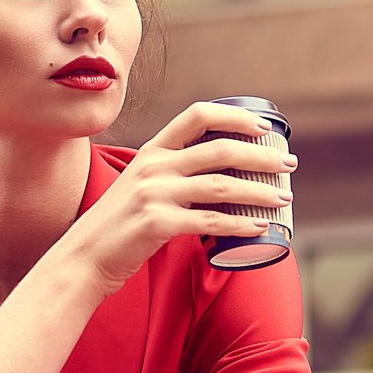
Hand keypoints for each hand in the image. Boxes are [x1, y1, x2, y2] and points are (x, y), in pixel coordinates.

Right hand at [58, 100, 295, 294]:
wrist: (83, 257)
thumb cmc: (118, 226)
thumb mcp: (140, 187)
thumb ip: (171, 177)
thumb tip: (217, 179)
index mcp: (152, 151)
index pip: (197, 115)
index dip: (235, 117)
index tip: (263, 126)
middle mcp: (154, 166)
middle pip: (220, 150)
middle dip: (261, 156)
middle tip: (289, 165)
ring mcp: (154, 194)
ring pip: (221, 186)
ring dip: (259, 192)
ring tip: (284, 198)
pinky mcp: (157, 224)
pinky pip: (209, 221)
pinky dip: (240, 224)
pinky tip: (259, 227)